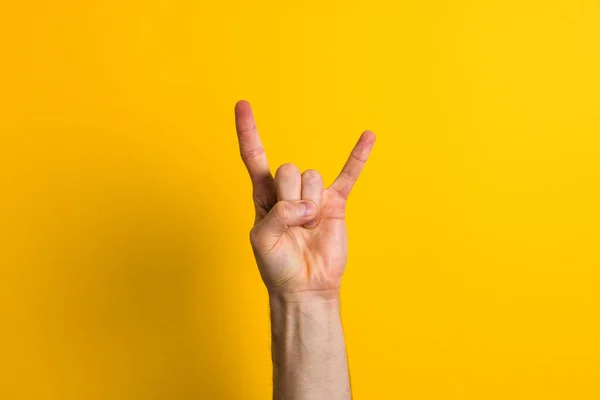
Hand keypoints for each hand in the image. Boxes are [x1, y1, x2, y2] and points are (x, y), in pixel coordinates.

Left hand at [235, 100, 374, 294]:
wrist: (305, 286)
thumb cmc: (277, 265)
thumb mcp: (262, 240)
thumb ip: (278, 215)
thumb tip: (308, 205)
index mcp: (264, 195)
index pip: (254, 155)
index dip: (248, 131)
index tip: (242, 105)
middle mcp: (288, 190)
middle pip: (289, 169)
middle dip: (290, 199)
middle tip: (292, 225)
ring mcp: (313, 195)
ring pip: (312, 177)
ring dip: (310, 206)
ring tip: (308, 228)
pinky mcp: (336, 203)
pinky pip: (349, 175)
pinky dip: (358, 156)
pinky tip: (369, 136)